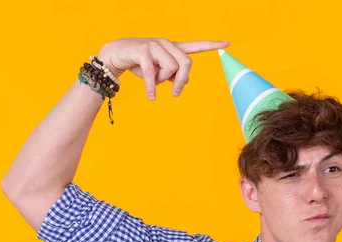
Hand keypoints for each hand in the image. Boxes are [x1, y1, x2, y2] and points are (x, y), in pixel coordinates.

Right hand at [96, 38, 229, 99]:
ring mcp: (155, 45)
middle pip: (186, 63)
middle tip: (176, 93)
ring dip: (161, 81)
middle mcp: (166, 44)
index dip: (211, 45)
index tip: (227, 43)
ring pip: (170, 69)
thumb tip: (184, 82)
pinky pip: (152, 74)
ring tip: (152, 85)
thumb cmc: (138, 63)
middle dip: (182, 80)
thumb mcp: (157, 72)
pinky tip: (151, 98)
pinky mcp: (143, 51)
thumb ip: (172, 75)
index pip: (195, 46)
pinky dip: (152, 88)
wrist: (115, 54)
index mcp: (173, 49)